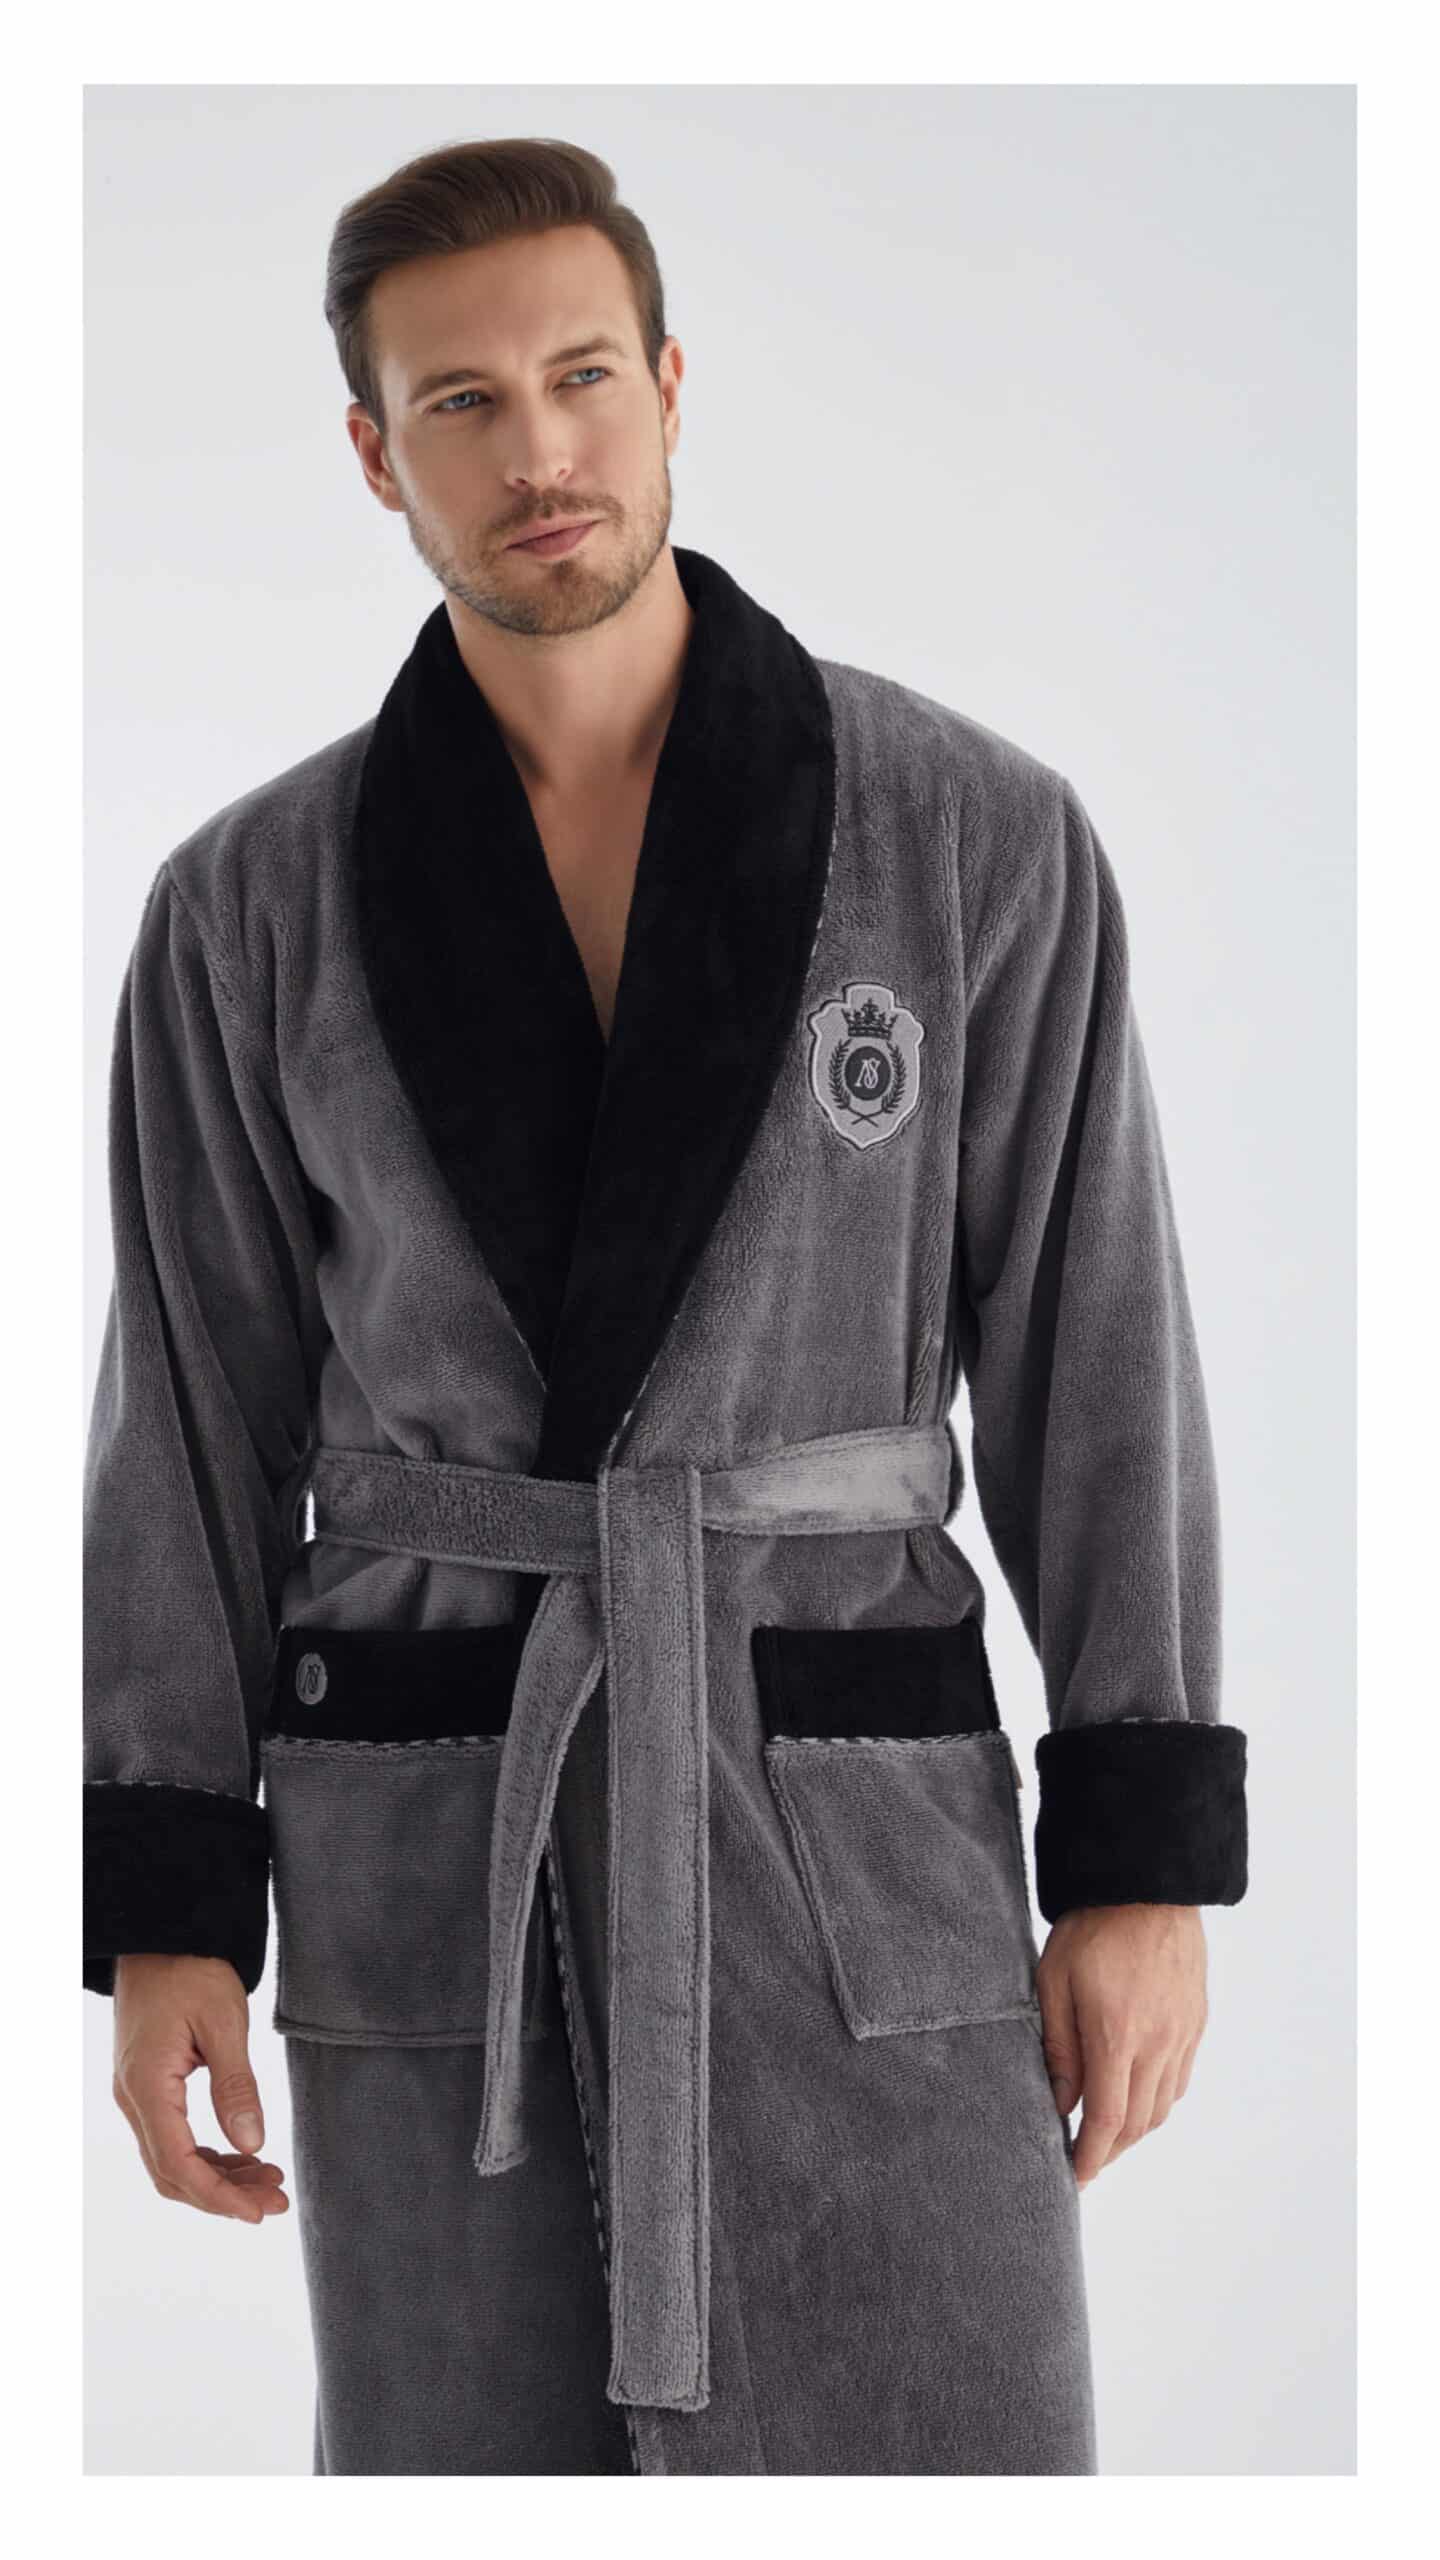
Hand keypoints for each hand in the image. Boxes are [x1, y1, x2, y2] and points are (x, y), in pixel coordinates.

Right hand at [110, 1954, 288, 2222]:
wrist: (162, 1935)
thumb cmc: (192, 1969)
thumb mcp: (223, 2022)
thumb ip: (236, 2085)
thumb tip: (251, 2144)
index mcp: (147, 2085)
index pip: (177, 2163)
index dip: (218, 2196)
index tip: (257, 2212)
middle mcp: (133, 2098)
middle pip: (172, 2172)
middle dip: (223, 2195)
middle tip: (275, 2202)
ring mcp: (137, 2094)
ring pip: (171, 2159)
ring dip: (218, 2177)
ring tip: (268, 2182)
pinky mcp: (148, 2086)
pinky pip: (172, 2137)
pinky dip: (207, 2154)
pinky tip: (243, 2156)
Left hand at [1034, 1904, 1207, 2189]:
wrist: (1147, 1885)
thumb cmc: (1092, 1929)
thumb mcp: (1054, 1982)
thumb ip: (1057, 2047)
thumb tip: (1059, 2104)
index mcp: (1117, 2036)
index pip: (1107, 2121)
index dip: (1090, 2157)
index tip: (1074, 2176)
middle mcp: (1158, 2044)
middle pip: (1138, 2124)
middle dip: (1110, 2151)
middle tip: (1084, 2160)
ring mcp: (1183, 2034)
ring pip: (1162, 2108)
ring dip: (1135, 2131)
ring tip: (1107, 2135)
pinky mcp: (1196, 2022)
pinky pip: (1179, 2081)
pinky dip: (1158, 2102)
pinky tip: (1137, 2097)